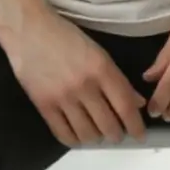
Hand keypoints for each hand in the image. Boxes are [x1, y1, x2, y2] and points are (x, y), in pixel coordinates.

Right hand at [5, 9, 146, 146]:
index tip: (140, 135)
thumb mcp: (97, 51)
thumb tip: (137, 103)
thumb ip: (117, 79)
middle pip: (109, 126)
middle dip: (117, 134)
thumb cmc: (65, 36)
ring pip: (88, 134)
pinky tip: (79, 135)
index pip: (125, 106)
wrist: (29, 29)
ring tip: (97, 132)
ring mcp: (63, 97)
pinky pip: (64, 134)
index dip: (136, 126)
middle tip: (117, 132)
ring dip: (97, 138)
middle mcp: (84, 85)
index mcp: (101, 68)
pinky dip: (75, 140)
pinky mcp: (44, 105)